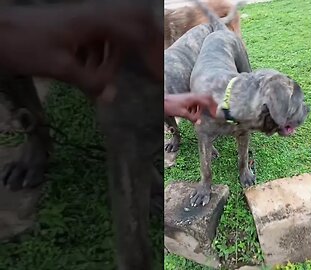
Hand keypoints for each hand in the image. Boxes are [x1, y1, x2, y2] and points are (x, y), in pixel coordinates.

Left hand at [0, 2, 162, 99]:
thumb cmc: (24, 44)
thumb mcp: (58, 67)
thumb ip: (89, 82)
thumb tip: (113, 98)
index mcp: (95, 21)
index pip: (137, 33)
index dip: (153, 55)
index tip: (158, 78)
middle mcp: (95, 15)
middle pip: (135, 21)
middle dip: (146, 46)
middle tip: (150, 69)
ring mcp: (84, 18)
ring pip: (117, 31)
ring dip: (117, 54)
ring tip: (107, 77)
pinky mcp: (75, 25)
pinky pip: (100, 36)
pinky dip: (101, 54)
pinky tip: (89, 71)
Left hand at [164, 93, 217, 123]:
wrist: (163, 102)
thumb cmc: (171, 106)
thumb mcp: (182, 113)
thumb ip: (192, 118)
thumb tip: (200, 122)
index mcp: (194, 98)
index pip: (208, 101)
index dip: (213, 108)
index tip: (215, 115)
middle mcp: (193, 96)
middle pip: (207, 98)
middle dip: (211, 106)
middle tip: (213, 113)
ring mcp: (190, 97)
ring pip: (201, 101)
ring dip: (202, 109)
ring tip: (198, 117)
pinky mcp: (188, 99)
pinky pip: (196, 103)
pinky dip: (197, 109)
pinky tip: (192, 114)